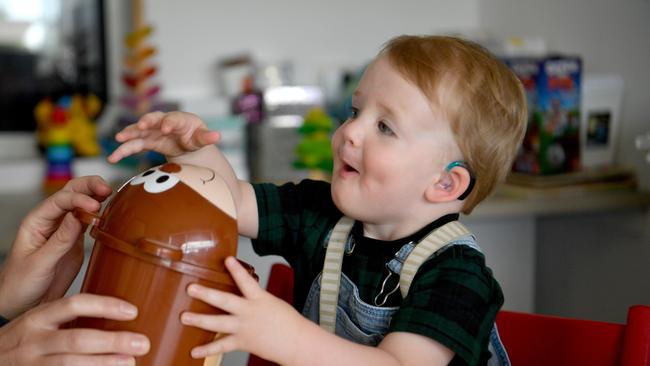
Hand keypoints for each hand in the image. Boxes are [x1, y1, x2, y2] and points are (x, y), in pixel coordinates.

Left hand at [0, 176, 111, 319]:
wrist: (20, 305)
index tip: (95, 206)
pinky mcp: (77, 242)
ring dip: (97, 196)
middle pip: (71, 192)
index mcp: (36, 222)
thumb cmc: (19, 285)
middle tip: (107, 188)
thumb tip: (78, 216)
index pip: (59, 200)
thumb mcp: (39, 263)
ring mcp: (65, 230)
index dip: (78, 199)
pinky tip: (111, 213)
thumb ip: (60, 240)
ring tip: (112, 194)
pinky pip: (90, 221)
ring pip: (83, 204)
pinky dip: (102, 214)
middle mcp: (51, 222)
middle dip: (90, 185)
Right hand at [0, 293, 149, 365]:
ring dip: (103, 365)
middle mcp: (34, 340)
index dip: (105, 306)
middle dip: (113, 342)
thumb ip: (69, 316)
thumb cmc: (24, 340)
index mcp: (39, 317)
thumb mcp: (40, 321)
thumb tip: (119, 313)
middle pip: (78, 339)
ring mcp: (32, 364)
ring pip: (71, 365)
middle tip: (141, 343)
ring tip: (129, 363)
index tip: (133, 311)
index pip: (74, 305)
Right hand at [107, 111, 219, 163]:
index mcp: (180, 120)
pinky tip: (113, 157)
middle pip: (153, 119)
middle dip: (147, 121)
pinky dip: (124, 150)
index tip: (166, 128)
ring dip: (129, 134)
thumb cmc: (195, 137)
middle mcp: (164, 122)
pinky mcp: (147, 141)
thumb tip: (217, 136)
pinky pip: (134, 145)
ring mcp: (153, 131)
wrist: (186, 141)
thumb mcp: (202, 138)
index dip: (170, 122)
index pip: (174, 119)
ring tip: (119, 139)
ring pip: (139, 131)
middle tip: (141, 126)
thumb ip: (207, 137)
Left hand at [181, 257, 307, 363]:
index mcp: (260, 299)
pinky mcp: (243, 342)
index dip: (237, 270)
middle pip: (225, 301)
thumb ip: (254, 297)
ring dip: (200, 320)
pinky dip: (207, 350)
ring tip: (184, 317)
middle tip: (191, 288)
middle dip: (207, 294)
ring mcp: (244, 328)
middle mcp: (249, 313)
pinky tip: (194, 351)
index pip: (247, 281)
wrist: (296, 342)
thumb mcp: (272, 302)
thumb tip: (241, 291)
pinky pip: (222, 347)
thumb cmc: (287, 321)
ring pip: (218, 324)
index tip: (227, 259)